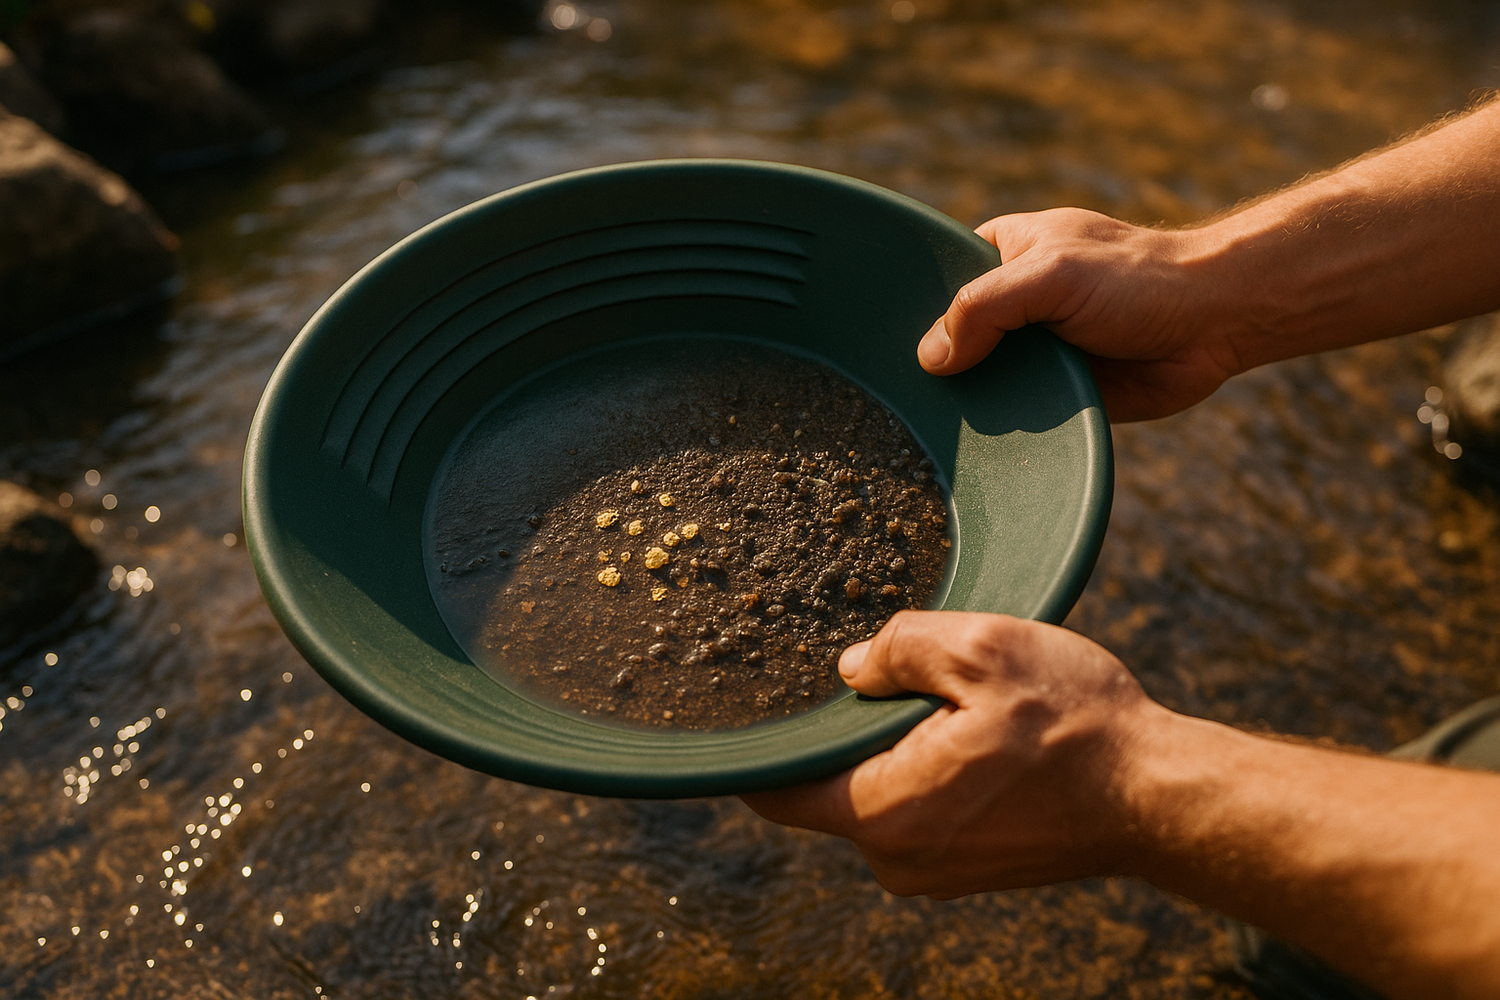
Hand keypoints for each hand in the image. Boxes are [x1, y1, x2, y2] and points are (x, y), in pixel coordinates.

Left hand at [741, 611, 1168, 896]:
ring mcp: (933, 870)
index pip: (775, 791)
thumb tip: (851, 667)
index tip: (757, 699)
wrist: (1158, 795)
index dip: (757, 746)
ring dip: (894, 746)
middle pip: (826, 787)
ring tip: (948, 702)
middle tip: (888, 674)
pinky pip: (916, 809)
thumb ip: (900, 648)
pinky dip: (927, 768)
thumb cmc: (1076, 724)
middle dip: (844, 731)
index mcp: (884, 812)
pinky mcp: (965, 866)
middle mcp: (898, 857)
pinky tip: (972, 732)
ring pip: (876, 794)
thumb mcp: (984, 650)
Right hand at [918, 208, 1244, 421]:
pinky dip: (1003, 430)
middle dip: (937, 367)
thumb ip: (984, 308)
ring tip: (929, 430)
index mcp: (1003, 254)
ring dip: (970, 403)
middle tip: (899, 400)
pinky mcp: (1057, 393)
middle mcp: (1014, 302)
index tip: (880, 345)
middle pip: (954, 338)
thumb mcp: (1049, 276)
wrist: (1215, 324)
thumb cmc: (1138, 280)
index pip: (938, 281)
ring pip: (982, 381)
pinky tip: (975, 448)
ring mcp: (1034, 350)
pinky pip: (1017, 416)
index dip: (912, 310)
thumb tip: (930, 358)